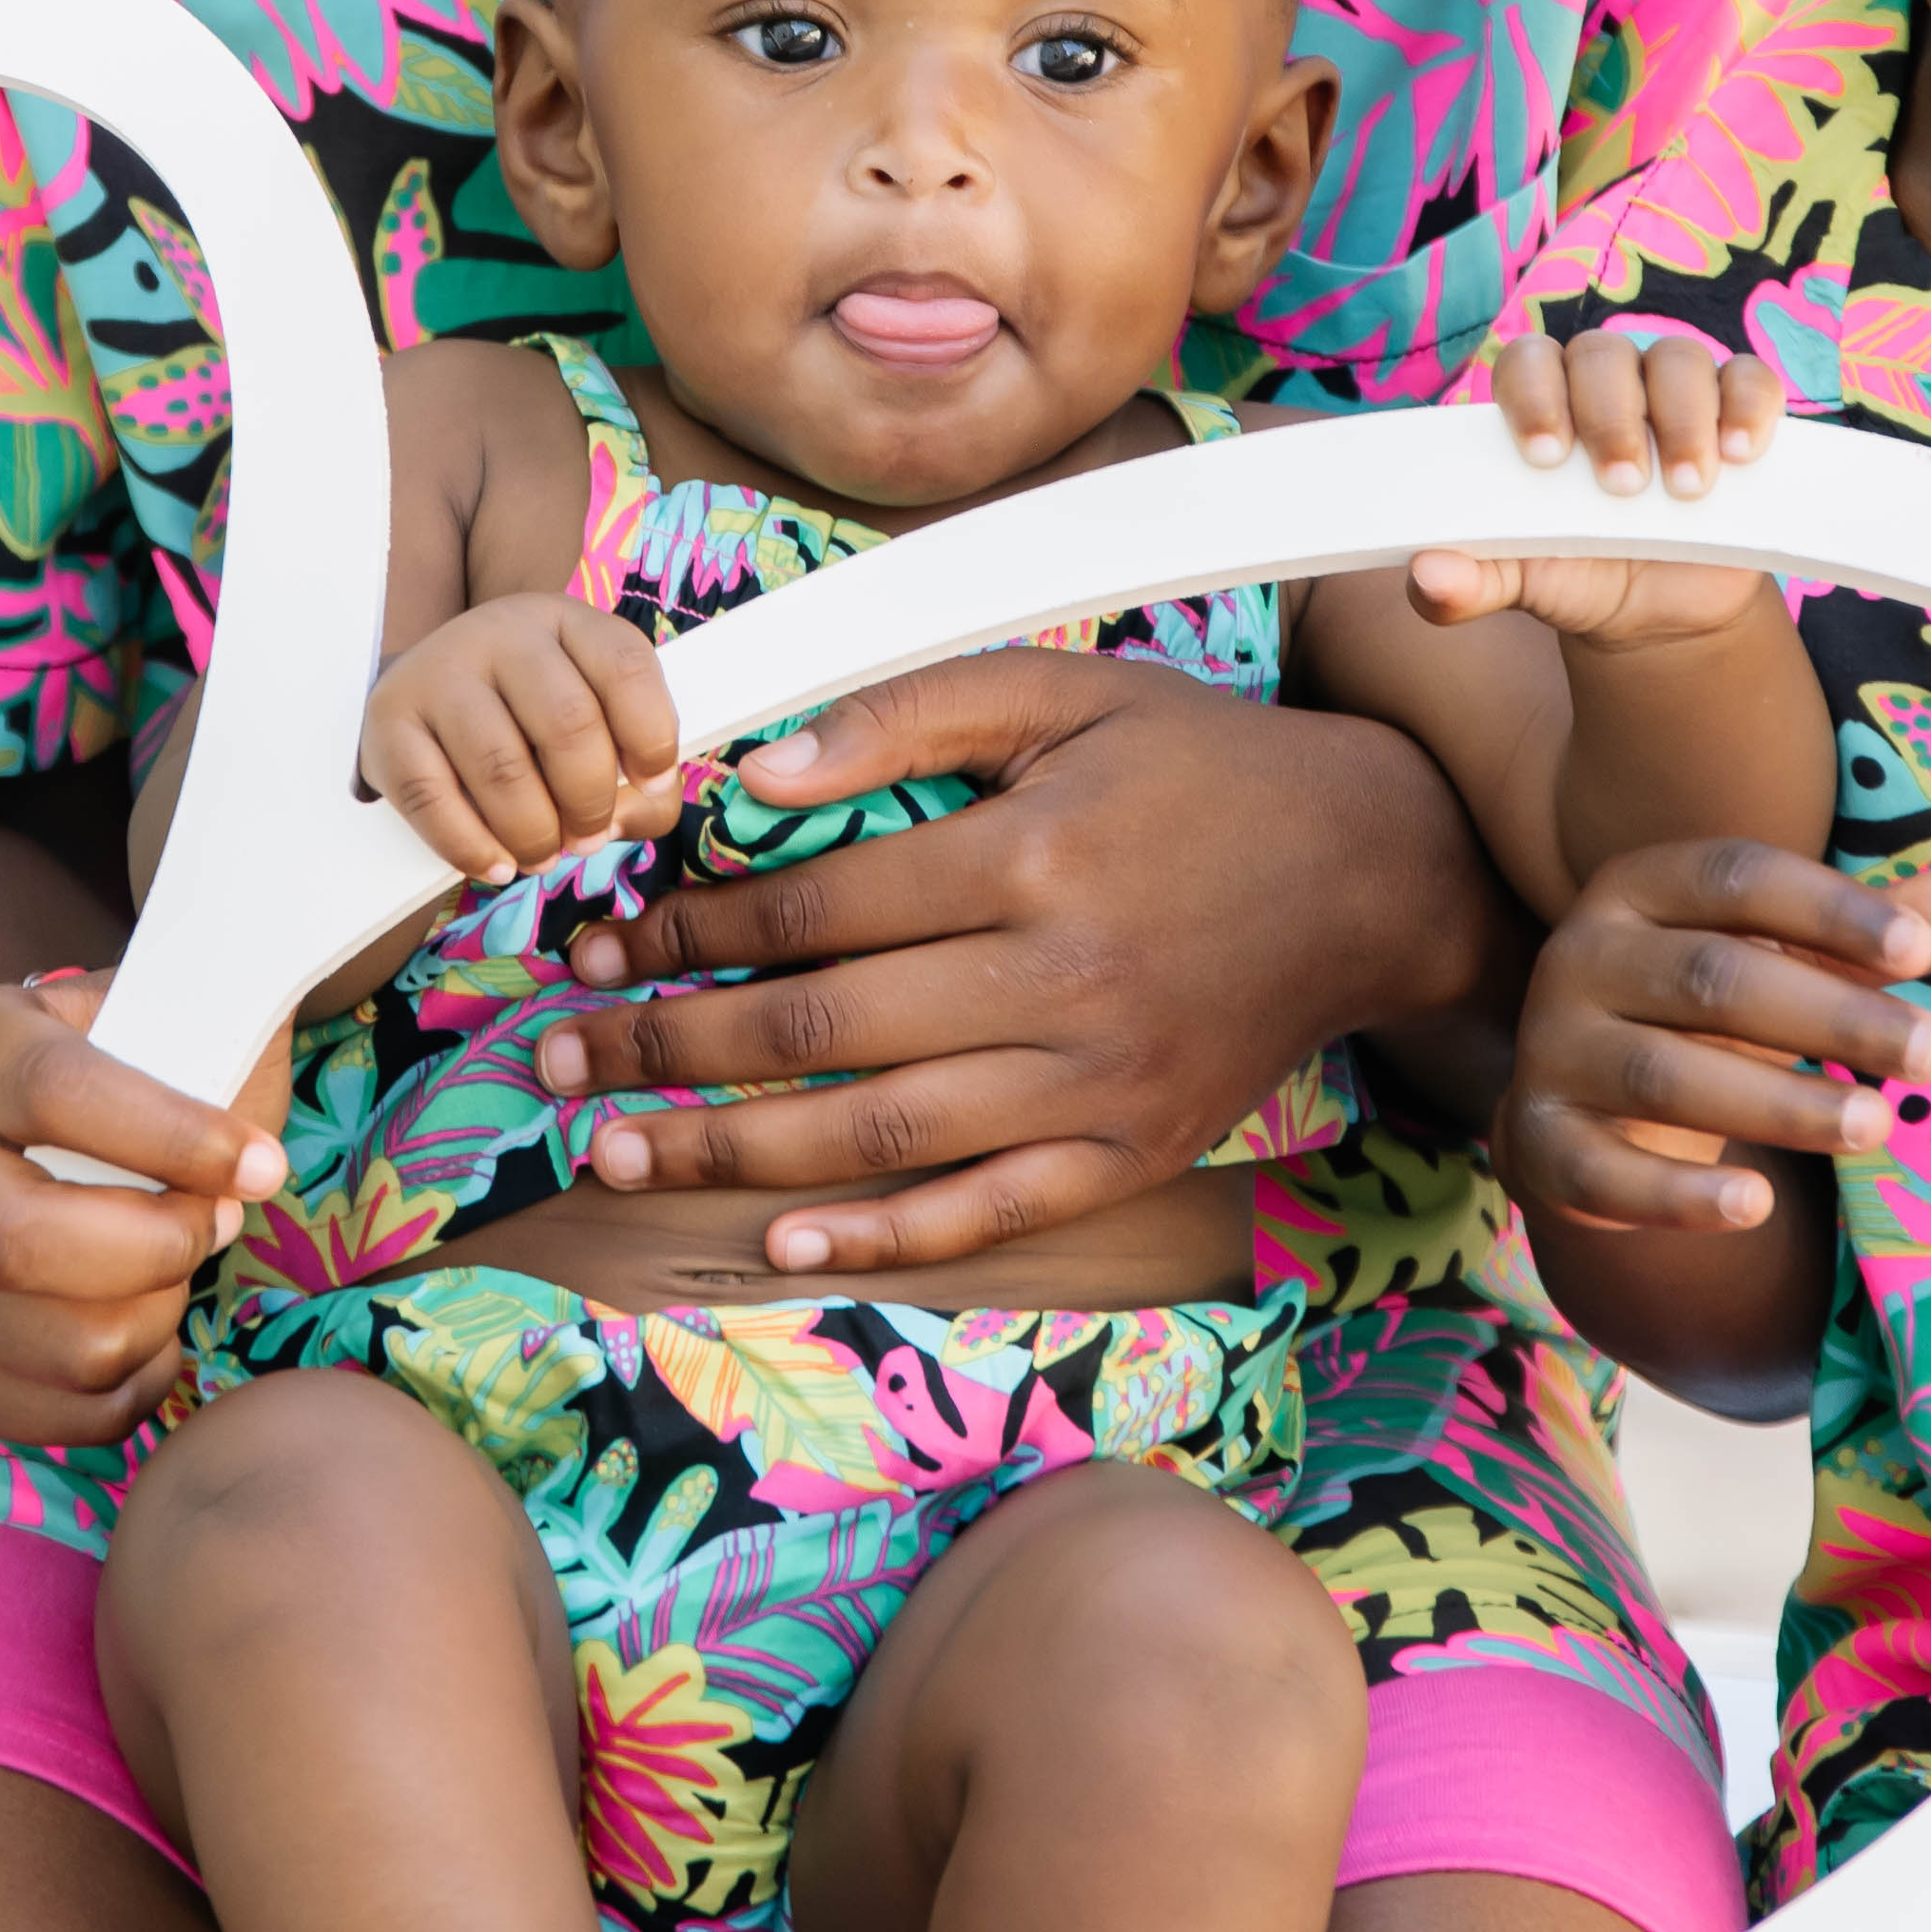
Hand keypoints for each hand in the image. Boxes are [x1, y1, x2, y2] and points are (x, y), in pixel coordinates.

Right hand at [0, 959, 272, 1446]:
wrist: (44, 1125)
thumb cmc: (130, 1073)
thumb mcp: (164, 1025)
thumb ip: (208, 1063)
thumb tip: (243, 1173)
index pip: (51, 1091)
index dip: (171, 1138)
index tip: (260, 1167)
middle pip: (10, 1239)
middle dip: (151, 1250)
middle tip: (216, 1226)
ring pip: (51, 1343)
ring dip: (153, 1321)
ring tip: (175, 1275)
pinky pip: (47, 1416)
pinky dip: (128, 1390)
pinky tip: (146, 1333)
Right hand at [366, 593, 684, 879]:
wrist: (428, 697)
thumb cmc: (529, 723)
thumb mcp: (596, 726)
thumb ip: (639, 783)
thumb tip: (623, 821)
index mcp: (567, 621)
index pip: (626, 667)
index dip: (652, 736)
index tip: (651, 783)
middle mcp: (502, 632)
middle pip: (569, 724)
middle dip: (589, 802)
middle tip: (585, 838)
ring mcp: (440, 670)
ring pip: (502, 769)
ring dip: (534, 833)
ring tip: (541, 856)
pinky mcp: (390, 718)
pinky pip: (433, 799)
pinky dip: (472, 846)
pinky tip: (495, 864)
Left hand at [537, 658, 1487, 1278]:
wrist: (1370, 872)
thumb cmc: (1196, 766)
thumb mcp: (1063, 691)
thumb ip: (904, 714)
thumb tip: (749, 778)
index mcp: (1029, 855)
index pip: (812, 909)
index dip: (687, 929)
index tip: (598, 941)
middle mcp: (1059, 979)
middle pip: (821, 1033)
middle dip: (668, 1048)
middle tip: (561, 1064)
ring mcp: (1095, 1084)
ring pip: (879, 1138)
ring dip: (731, 1154)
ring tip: (622, 1155)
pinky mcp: (1129, 1153)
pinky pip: (987, 1214)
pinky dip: (880, 1237)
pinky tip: (779, 1240)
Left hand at [1405, 322, 1795, 654]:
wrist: (1656, 608)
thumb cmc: (1572, 572)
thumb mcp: (1520, 583)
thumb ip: (1465, 584)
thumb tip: (1427, 579)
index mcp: (1541, 403)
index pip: (1527, 362)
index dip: (1534, 396)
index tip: (1544, 457)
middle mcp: (1605, 382)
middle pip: (1604, 355)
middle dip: (1612, 418)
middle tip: (1621, 488)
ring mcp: (1675, 391)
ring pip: (1680, 360)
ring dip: (1684, 419)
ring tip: (1687, 490)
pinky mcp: (1738, 410)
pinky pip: (1752, 380)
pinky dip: (1750, 407)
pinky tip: (1741, 455)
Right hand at [1504, 840, 1930, 1235]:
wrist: (1585, 1101)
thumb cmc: (1716, 1010)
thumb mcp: (1792, 958)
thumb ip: (1886, 929)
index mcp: (1641, 886)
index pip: (1737, 878)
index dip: (1828, 910)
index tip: (1921, 950)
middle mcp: (1582, 956)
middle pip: (1711, 980)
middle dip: (1831, 1017)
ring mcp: (1553, 1051)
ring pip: (1664, 1076)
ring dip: (1778, 1103)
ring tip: (1877, 1126)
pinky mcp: (1539, 1142)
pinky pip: (1604, 1173)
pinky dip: (1677, 1194)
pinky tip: (1755, 1204)